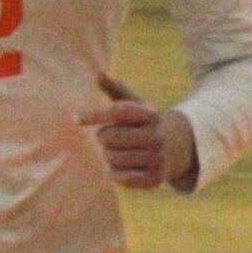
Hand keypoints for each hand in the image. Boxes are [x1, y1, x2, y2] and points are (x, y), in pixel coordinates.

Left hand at [80, 72, 196, 189]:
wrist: (175, 148)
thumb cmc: (143, 123)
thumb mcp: (134, 105)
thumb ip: (115, 89)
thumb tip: (98, 73)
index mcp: (151, 114)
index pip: (118, 112)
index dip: (95, 115)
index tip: (76, 119)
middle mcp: (157, 136)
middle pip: (108, 137)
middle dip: (103, 137)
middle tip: (111, 138)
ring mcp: (158, 158)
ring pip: (110, 158)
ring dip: (108, 156)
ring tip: (121, 151)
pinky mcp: (155, 179)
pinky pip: (119, 177)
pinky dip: (115, 173)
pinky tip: (125, 166)